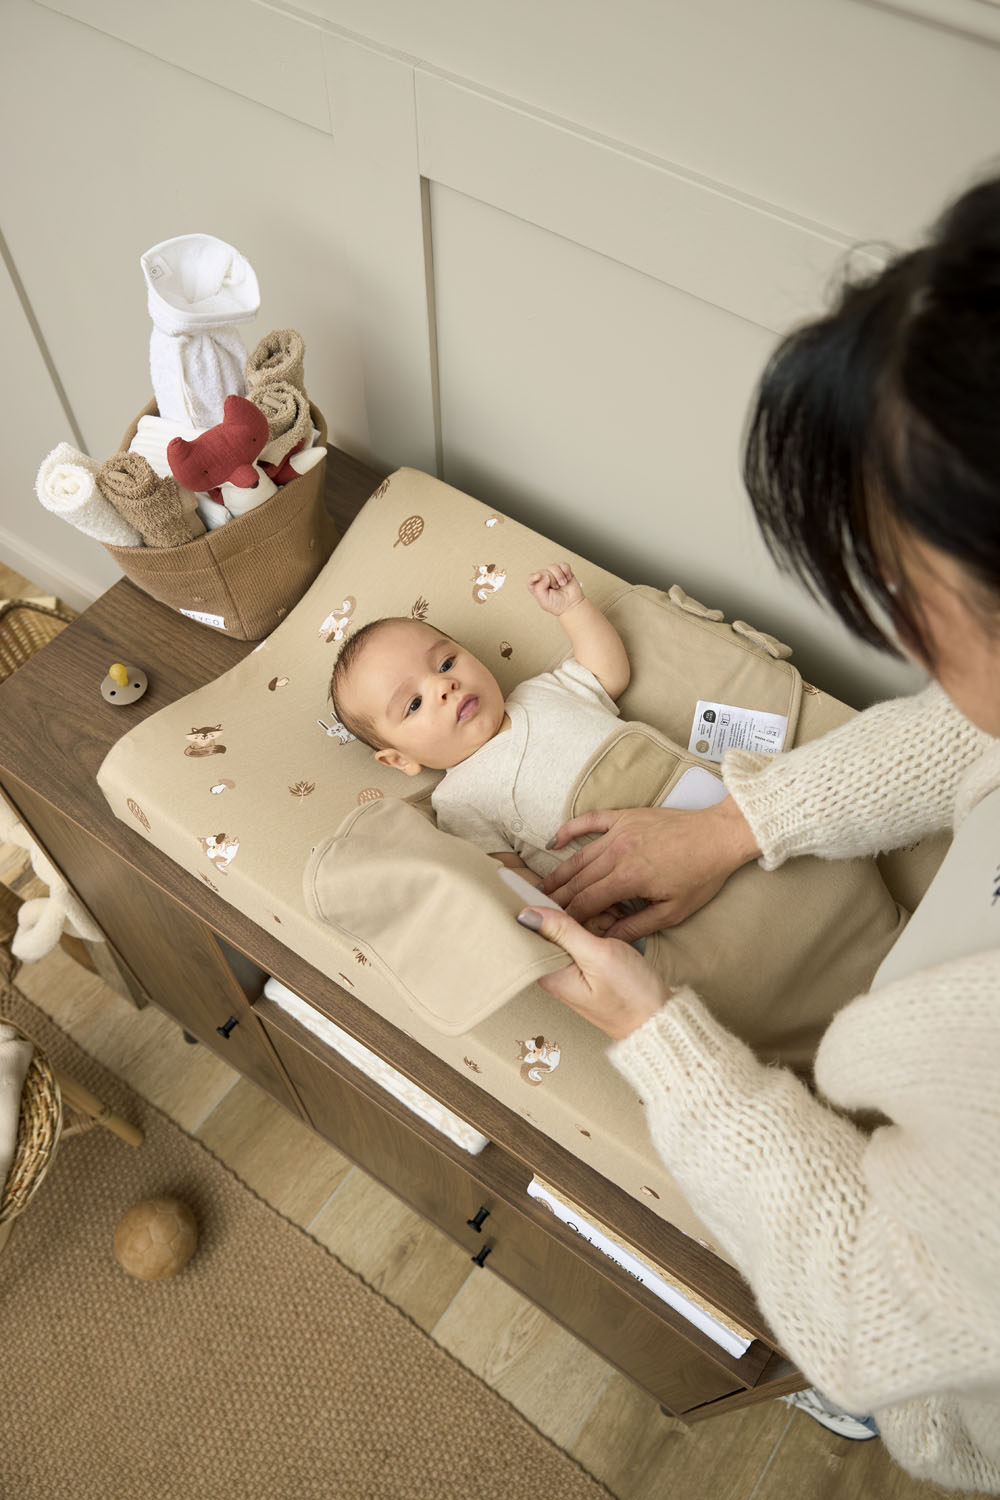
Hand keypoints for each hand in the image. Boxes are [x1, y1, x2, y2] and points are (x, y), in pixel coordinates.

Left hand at [517, 904, 669, 1039]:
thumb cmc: (630, 995)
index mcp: (547, 973)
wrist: (657, 1020)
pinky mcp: (583, 968)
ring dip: (590, 922)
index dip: (552, 908)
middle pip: (550, 926)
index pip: (530, 928)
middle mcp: (552, 972)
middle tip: (601, 926)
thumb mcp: (598, 956)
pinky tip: (611, 934)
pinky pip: (582, 939)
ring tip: (610, 932)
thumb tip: (527, 913)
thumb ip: (563, 931)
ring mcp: (568, 970)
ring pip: (569, 929)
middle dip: (575, 915)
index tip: (577, 909)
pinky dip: (597, 931)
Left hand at [528, 563, 583, 615]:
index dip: (533, 576)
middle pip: (542, 571)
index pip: (530, 578)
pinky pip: (564, 565)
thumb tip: (545, 577)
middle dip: (551, 580)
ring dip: (559, 576)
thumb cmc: (557, 605)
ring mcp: (554, 575)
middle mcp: (544, 580)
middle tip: (556, 588)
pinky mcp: (564, 572)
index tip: (538, 577)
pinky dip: (566, 571)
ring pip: (553, 567)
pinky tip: (568, 579)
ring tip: (563, 584)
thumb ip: (539, 588)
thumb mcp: (544, 601)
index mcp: (537, 587)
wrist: (572, 605)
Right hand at [543, 798, 759, 939]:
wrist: (720, 836)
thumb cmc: (702, 875)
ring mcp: (620, 831)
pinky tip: (553, 841)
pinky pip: (589, 821)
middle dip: (558, 898)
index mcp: (629, 878)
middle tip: (540, 910)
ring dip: (559, 873)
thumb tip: (610, 939)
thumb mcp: (674, 911)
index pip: (588, 901)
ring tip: (543, 887)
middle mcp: (618, 852)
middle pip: (578, 880)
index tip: (558, 927)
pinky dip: (569, 830)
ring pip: (579, 855)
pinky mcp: (625, 816)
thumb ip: (638, 926)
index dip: (570, 917)